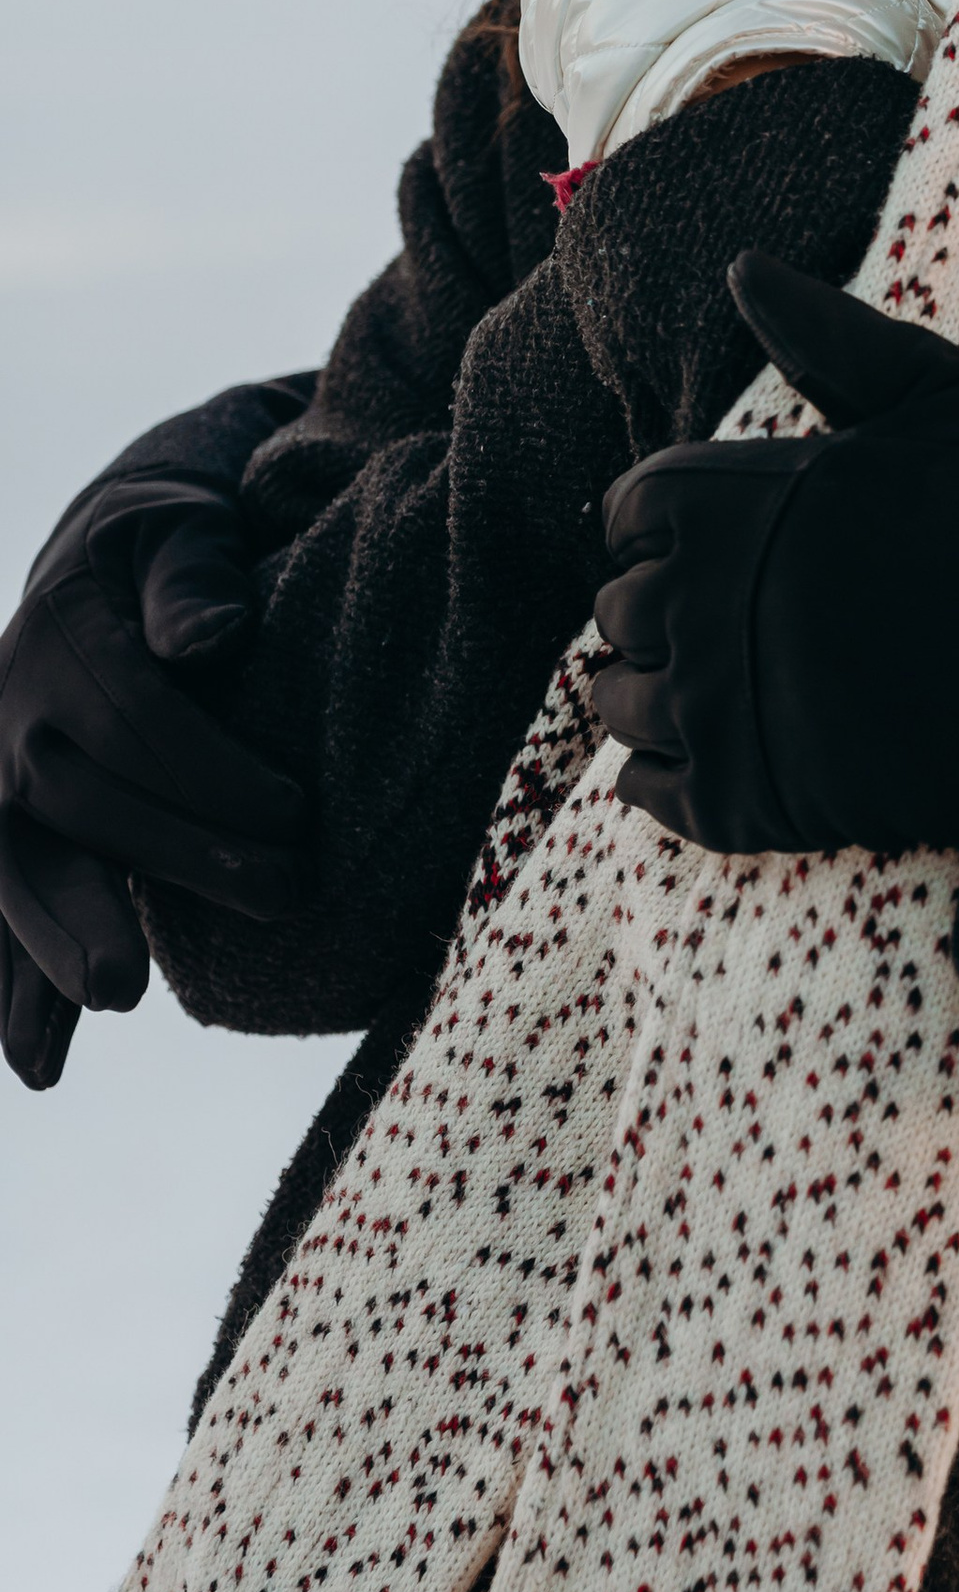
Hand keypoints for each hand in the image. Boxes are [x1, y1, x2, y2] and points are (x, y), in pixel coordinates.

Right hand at [2, 414, 310, 1089]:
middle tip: (282, 892)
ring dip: (58, 942)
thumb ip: (193, 574)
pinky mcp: (4, 835)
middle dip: (172, 854)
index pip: (130, 717)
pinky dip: (14, 990)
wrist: (99, 564)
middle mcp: (9, 714)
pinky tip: (37, 1063)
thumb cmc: (167, 547)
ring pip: (11, 869)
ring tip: (121, 993)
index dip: (212, 770)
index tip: (296, 810)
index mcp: (58, 639)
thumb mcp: (185, 527)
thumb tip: (211, 635)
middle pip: (76, 800)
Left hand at [591, 252, 958, 868]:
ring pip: (621, 703)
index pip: (632, 508)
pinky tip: (744, 751)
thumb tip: (744, 266)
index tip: (740, 542)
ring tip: (750, 688)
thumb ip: (830, 336)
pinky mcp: (745, 801)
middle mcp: (702, 598)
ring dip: (665, 695)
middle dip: (671, 611)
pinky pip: (647, 793)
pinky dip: (672, 775)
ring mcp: (718, 704)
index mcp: (734, 496)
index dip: (678, 523)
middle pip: (620, 609)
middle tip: (761, 620)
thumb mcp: (943, 392)